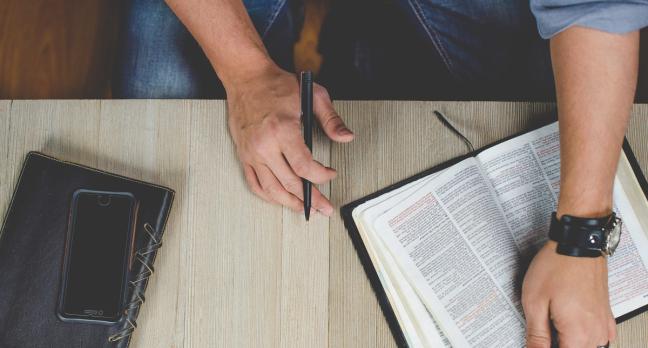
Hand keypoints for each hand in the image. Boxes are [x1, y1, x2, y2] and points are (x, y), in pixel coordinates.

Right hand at [226, 65, 353, 214]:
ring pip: (271, 189)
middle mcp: (264, 145)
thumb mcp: (312, 95)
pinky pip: (255, 184)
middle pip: (290, 183)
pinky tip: (281, 199)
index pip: (304, 166)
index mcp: (282, 130)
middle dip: (311, 198)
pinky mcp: (244, 155)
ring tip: (305, 209)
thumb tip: (346, 137)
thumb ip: (331, 119)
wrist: (246, 78)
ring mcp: (252, 152)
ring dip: (290, 203)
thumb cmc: (276, 85)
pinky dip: (269, 196)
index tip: (330, 175)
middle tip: (324, 206)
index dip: (321, 177)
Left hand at [522, 241, 615, 347]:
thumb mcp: (535, 302)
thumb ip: (536, 335)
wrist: (577, 242)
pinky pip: (593, 334)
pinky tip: (565, 315)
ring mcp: (602, 324)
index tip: (537, 338)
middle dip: (553, 341)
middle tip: (541, 323)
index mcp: (578, 335)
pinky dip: (578, 330)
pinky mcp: (604, 315)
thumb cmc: (557, 266)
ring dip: (565, 336)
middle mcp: (595, 333)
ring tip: (551, 314)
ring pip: (582, 344)